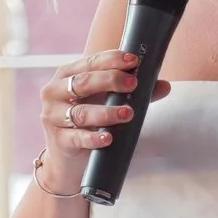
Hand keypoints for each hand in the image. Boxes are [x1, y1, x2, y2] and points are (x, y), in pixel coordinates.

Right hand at [36, 49, 168, 190]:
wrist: (67, 158)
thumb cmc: (88, 121)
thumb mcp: (107, 101)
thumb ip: (133, 93)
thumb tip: (164, 86)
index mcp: (66, 76)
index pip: (90, 62)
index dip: (112, 60)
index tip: (133, 61)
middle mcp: (55, 93)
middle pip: (83, 83)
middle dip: (110, 80)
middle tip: (133, 84)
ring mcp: (53, 117)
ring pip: (81, 112)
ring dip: (107, 112)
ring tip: (128, 113)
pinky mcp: (59, 140)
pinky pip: (77, 138)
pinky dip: (94, 138)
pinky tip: (108, 138)